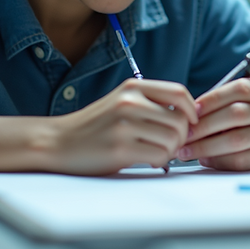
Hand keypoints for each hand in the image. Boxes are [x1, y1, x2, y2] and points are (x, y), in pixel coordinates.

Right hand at [50, 78, 196, 174]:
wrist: (57, 142)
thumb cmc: (95, 126)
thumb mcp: (122, 102)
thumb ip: (151, 103)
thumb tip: (190, 116)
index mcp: (133, 87)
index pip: (178, 92)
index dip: (192, 109)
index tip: (191, 122)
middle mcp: (129, 102)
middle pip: (180, 119)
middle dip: (182, 136)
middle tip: (171, 144)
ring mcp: (124, 125)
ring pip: (172, 139)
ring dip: (171, 150)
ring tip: (157, 152)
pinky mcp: (120, 149)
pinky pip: (159, 156)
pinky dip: (160, 161)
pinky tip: (148, 160)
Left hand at [180, 77, 249, 170]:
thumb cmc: (249, 115)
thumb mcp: (241, 100)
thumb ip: (219, 104)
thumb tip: (187, 116)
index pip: (239, 89)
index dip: (212, 99)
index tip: (191, 110)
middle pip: (236, 115)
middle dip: (204, 126)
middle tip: (184, 134)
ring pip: (236, 140)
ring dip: (206, 146)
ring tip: (187, 150)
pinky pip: (240, 160)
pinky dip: (218, 160)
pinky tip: (204, 159)